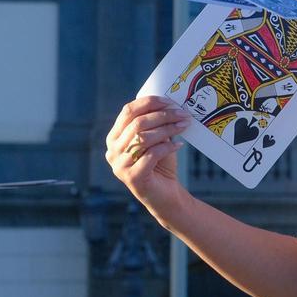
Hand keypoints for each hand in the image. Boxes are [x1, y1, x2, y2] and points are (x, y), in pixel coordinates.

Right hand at [106, 96, 191, 217]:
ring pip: (143, 138)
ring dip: (167, 129)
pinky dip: (167, 147)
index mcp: (115, 137)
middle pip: (136, 124)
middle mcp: (112, 150)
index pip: (127, 112)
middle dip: (162, 116)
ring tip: (183, 126)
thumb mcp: (157, 139)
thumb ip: (155, 123)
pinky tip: (178, 145)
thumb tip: (169, 104)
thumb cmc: (161, 164)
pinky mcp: (132, 178)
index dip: (148, 103)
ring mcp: (119, 165)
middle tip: (182, 114)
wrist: (166, 195)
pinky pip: (151, 155)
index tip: (169, 101)